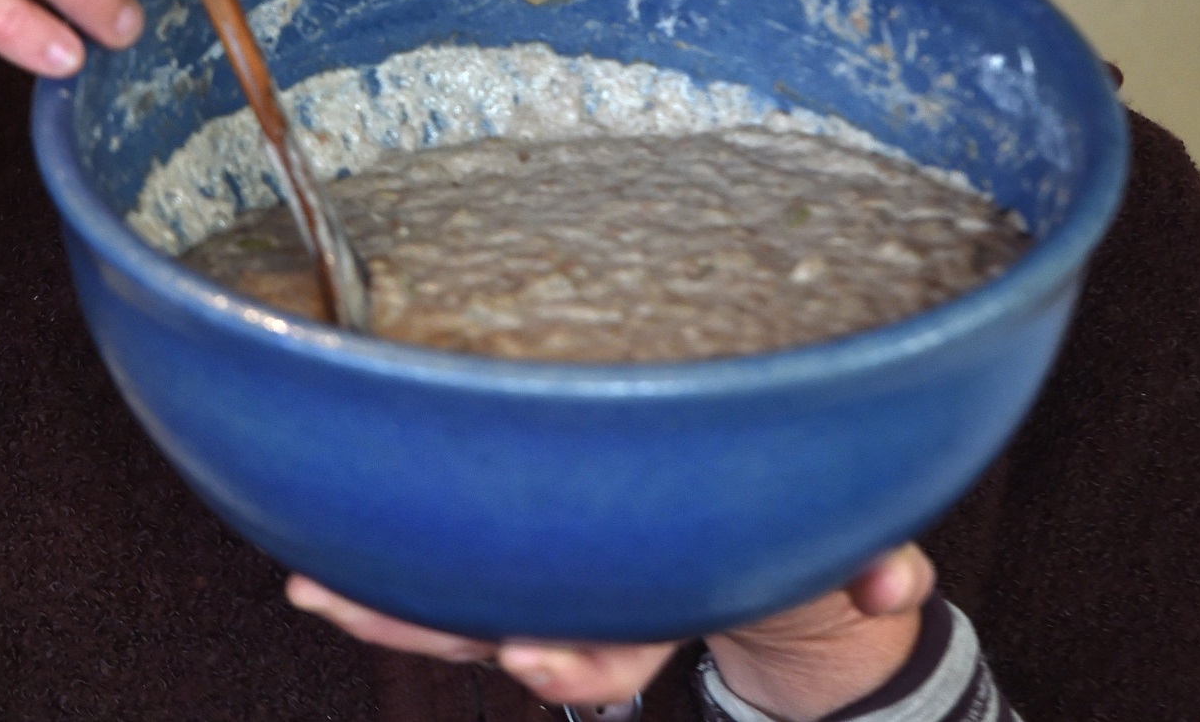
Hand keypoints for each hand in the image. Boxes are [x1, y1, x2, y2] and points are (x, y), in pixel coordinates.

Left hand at [285, 543, 933, 717]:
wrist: (769, 556)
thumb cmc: (798, 549)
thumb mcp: (845, 563)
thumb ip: (872, 568)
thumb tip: (889, 588)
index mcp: (665, 598)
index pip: (612, 647)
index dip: (575, 662)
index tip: (537, 658)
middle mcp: (601, 599)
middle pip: (505, 627)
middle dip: (428, 627)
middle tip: (350, 607)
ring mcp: (562, 577)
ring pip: (462, 601)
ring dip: (384, 598)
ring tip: (310, 583)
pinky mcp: (538, 542)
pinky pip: (460, 557)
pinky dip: (397, 555)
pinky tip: (330, 538)